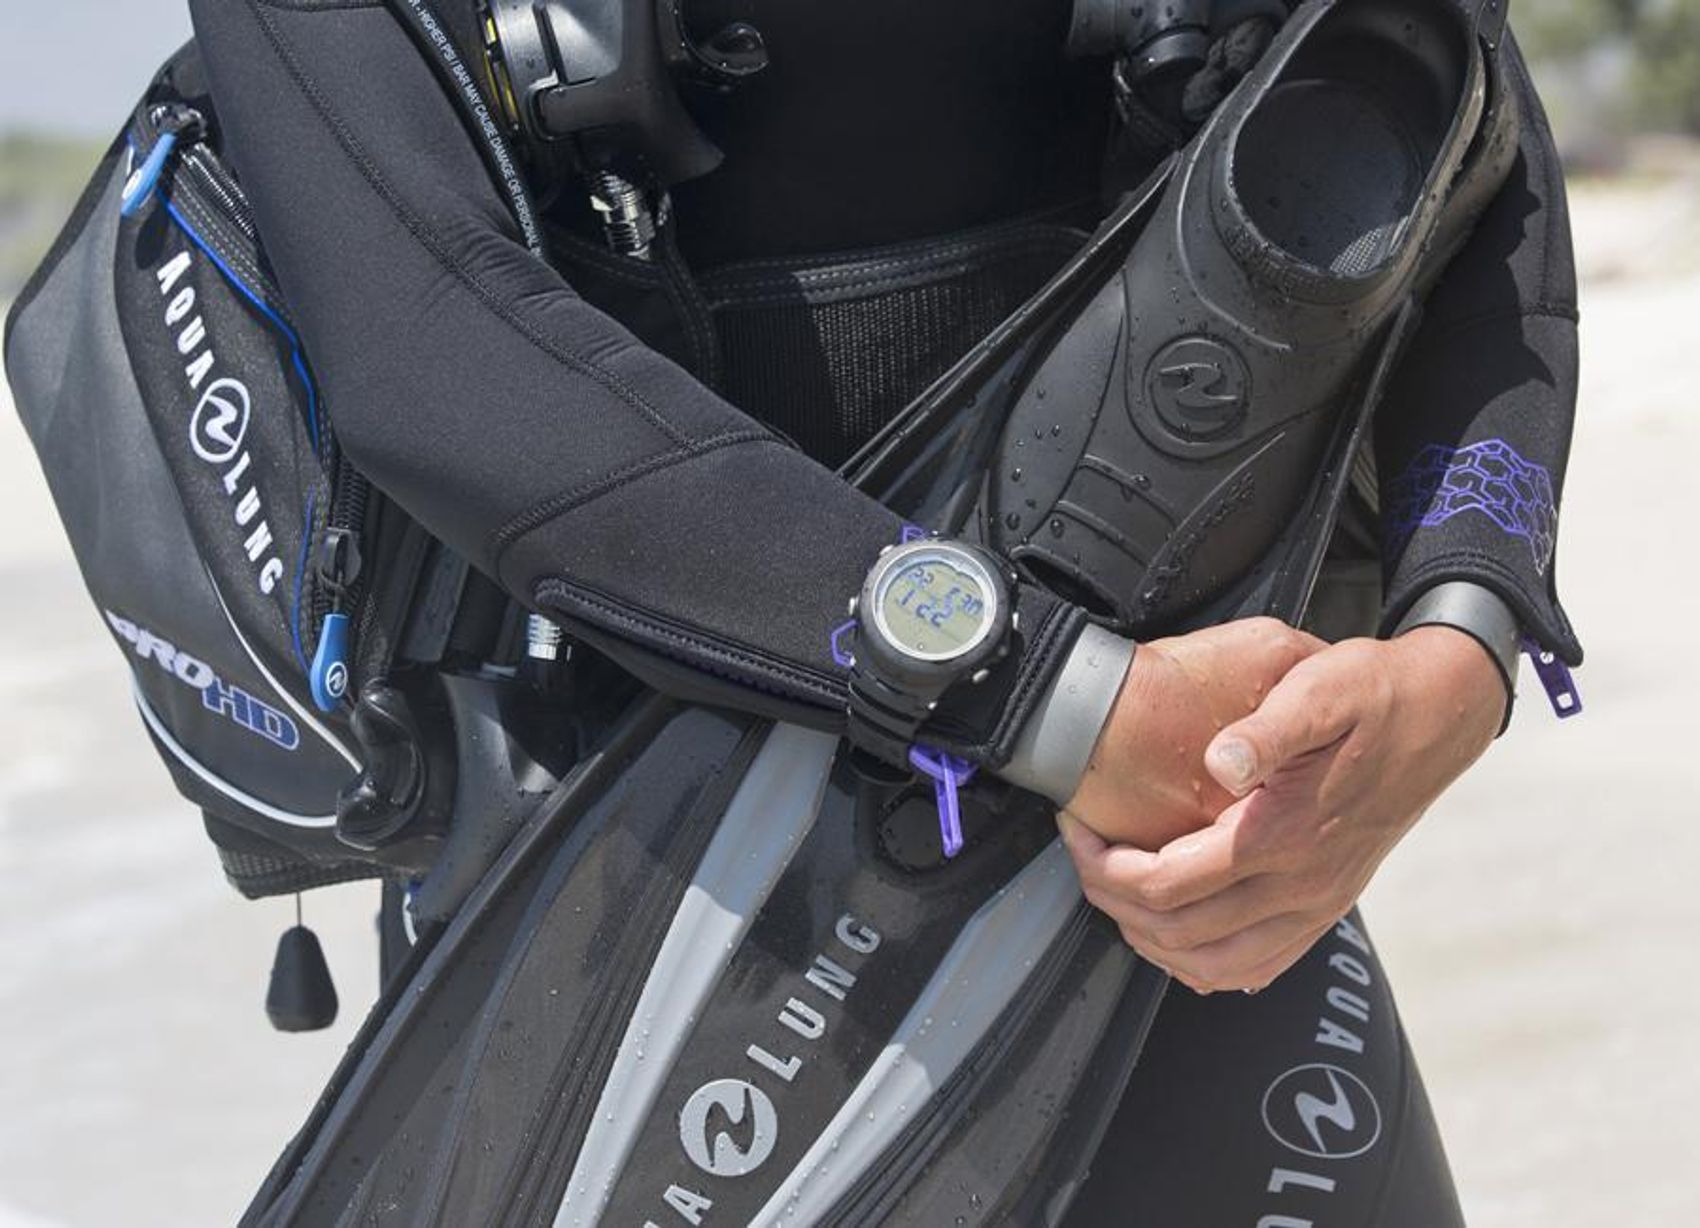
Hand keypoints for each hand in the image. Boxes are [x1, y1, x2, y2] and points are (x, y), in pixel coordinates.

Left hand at [1061, 627, 1505, 993]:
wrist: (1441, 714)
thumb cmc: (1373, 694)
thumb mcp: (1322, 689)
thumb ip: (1270, 727)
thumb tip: (1221, 760)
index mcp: (1285, 835)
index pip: (1167, 884)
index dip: (1103, 865)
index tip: (1075, 826)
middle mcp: (1302, 885)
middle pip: (1177, 933)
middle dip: (1111, 901)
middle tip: (1081, 854)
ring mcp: (1317, 904)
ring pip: (1213, 966)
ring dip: (1150, 940)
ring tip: (1115, 893)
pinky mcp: (1327, 907)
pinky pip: (1255, 967)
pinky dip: (1201, 962)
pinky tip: (1176, 928)